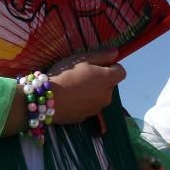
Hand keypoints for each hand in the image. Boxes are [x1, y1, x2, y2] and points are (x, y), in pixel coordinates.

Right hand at [1, 49, 125, 136]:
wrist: (47, 100)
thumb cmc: (65, 74)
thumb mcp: (82, 59)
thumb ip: (102, 55)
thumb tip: (116, 52)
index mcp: (108, 79)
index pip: (121, 72)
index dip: (111, 66)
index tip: (96, 65)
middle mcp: (108, 95)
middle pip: (109, 84)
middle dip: (99, 79)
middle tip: (81, 74)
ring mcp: (97, 108)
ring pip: (99, 96)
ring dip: (92, 91)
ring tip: (73, 87)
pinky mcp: (86, 117)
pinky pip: (88, 106)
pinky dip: (83, 101)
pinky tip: (69, 97)